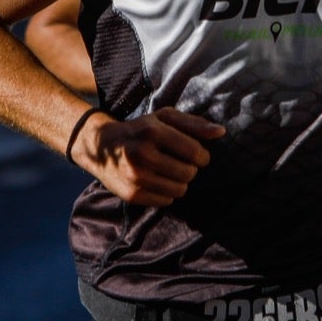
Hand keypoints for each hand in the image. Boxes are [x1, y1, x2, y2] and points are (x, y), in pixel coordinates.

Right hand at [73, 107, 225, 206]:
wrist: (100, 146)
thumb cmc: (140, 130)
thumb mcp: (164, 119)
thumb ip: (194, 124)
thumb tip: (221, 132)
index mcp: (153, 131)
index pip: (195, 152)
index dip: (202, 157)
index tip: (197, 155)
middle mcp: (142, 154)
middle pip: (189, 173)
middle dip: (189, 169)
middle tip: (177, 162)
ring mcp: (135, 176)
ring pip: (179, 190)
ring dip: (179, 183)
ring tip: (167, 172)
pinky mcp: (131, 194)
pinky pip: (166, 201)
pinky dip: (166, 194)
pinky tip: (155, 181)